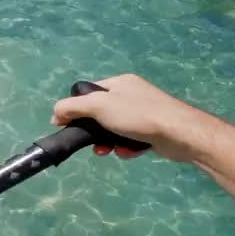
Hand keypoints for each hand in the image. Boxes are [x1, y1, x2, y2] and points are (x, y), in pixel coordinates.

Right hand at [51, 74, 210, 162]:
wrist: (179, 133)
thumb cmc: (137, 115)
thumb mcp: (98, 106)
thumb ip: (72, 107)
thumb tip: (55, 114)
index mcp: (120, 82)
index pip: (90, 92)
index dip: (78, 108)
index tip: (70, 124)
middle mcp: (132, 94)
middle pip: (102, 112)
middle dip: (95, 130)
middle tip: (93, 144)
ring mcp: (145, 112)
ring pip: (116, 128)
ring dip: (110, 141)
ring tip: (110, 151)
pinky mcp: (154, 131)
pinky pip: (132, 138)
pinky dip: (127, 147)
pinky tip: (129, 152)